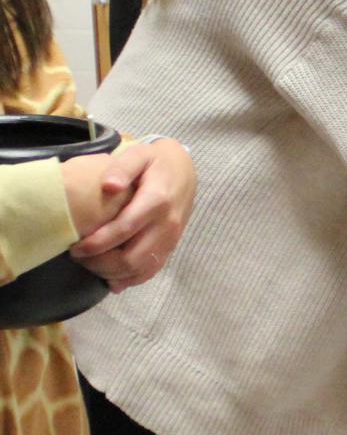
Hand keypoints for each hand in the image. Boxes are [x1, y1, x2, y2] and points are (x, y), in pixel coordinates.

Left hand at [70, 139, 196, 291]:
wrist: (184, 171)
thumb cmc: (155, 162)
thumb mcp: (138, 154)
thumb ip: (122, 168)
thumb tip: (108, 186)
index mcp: (157, 201)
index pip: (124, 229)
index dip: (97, 243)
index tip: (75, 246)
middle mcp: (167, 224)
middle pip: (132, 257)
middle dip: (100, 263)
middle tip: (78, 257)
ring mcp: (171, 238)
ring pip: (141, 269)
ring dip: (112, 273)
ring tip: (90, 265)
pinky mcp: (171, 246)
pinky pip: (152, 271)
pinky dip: (130, 280)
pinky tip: (112, 279)